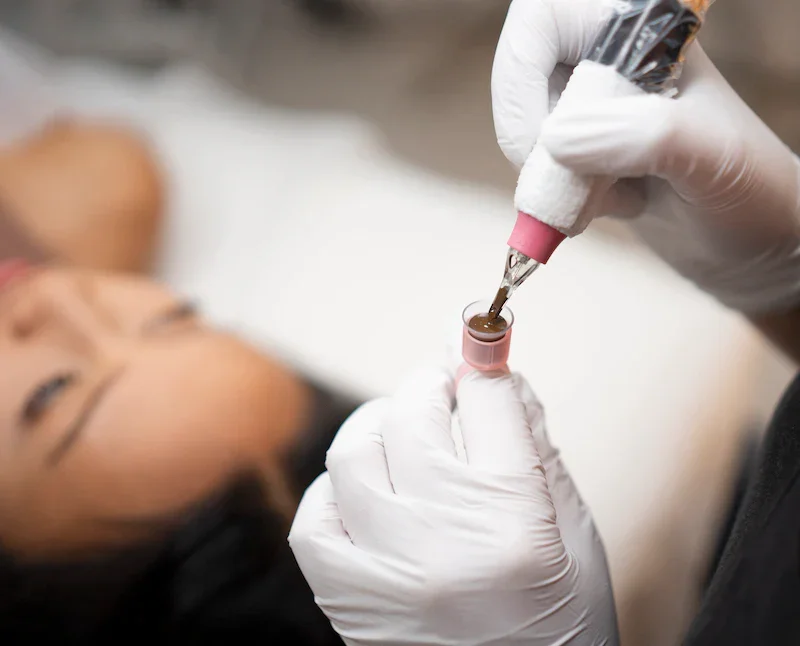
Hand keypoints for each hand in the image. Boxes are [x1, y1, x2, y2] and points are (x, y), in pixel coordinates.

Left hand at [289, 365, 617, 645]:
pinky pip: (315, 514)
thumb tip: (501, 376)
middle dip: (432, 382)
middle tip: (444, 385)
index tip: (478, 350)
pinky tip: (369, 492)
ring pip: (356, 450)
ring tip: (403, 431)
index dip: (483, 364)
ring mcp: (384, 568)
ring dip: (381, 424)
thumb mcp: (574, 538)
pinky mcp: (345, 596)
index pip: (488, 402)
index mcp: (516, 523)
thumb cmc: (558, 627)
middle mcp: (442, 538)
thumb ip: (537, 450)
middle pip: (415, 413)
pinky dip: (339, 489)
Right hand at [493, 0, 799, 313]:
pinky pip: (540, 166)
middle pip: (523, 76)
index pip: (547, 18)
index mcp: (647, 32)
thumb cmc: (751, 187)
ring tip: (609, 199)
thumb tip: (553, 141)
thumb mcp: (709, 152)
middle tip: (570, 182)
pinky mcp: (586, 151)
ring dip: (551, 176)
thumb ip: (640, 135)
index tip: (545, 140)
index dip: (522, 76)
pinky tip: (612, 205)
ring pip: (529, 127)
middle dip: (534, 139)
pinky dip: (558, 196)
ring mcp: (597, 108)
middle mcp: (615, 61)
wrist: (754, 244)